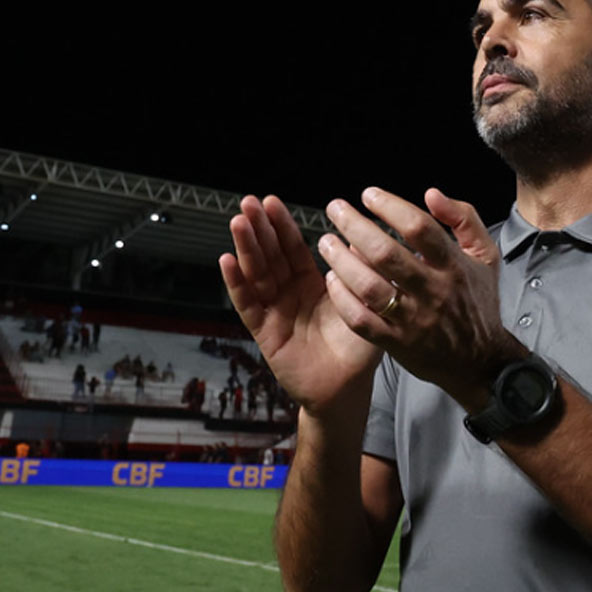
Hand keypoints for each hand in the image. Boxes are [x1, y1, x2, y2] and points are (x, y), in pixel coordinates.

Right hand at [220, 194, 381, 414]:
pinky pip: (248, 305)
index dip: (282, 225)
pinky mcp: (264, 332)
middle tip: (248, 202)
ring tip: (238, 222)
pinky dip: (236, 283)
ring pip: (256, 274)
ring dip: (246, 248)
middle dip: (259, 229)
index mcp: (311, 285)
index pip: (293, 249)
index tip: (270, 201)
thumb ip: (360, 272)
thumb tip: (365, 234)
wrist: (345, 390)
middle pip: (270, 256)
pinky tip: (227, 261)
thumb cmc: (357, 351)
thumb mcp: (363, 305)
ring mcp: (274, 311)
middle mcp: (289, 294)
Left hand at [318, 186, 523, 410]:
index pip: (419, 228)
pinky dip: (342, 299)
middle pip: (386, 254)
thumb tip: (431, 194)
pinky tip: (331, 280)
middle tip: (336, 209)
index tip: (369, 195)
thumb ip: (464, 218)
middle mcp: (432, 291)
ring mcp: (412, 319)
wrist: (479, 362)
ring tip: (327, 242)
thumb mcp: (485, 256)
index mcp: (454, 266)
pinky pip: (361, 320)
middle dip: (355, 226)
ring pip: (369, 286)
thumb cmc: (476, 304)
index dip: (390, 206)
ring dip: (341, 261)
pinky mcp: (396, 343)